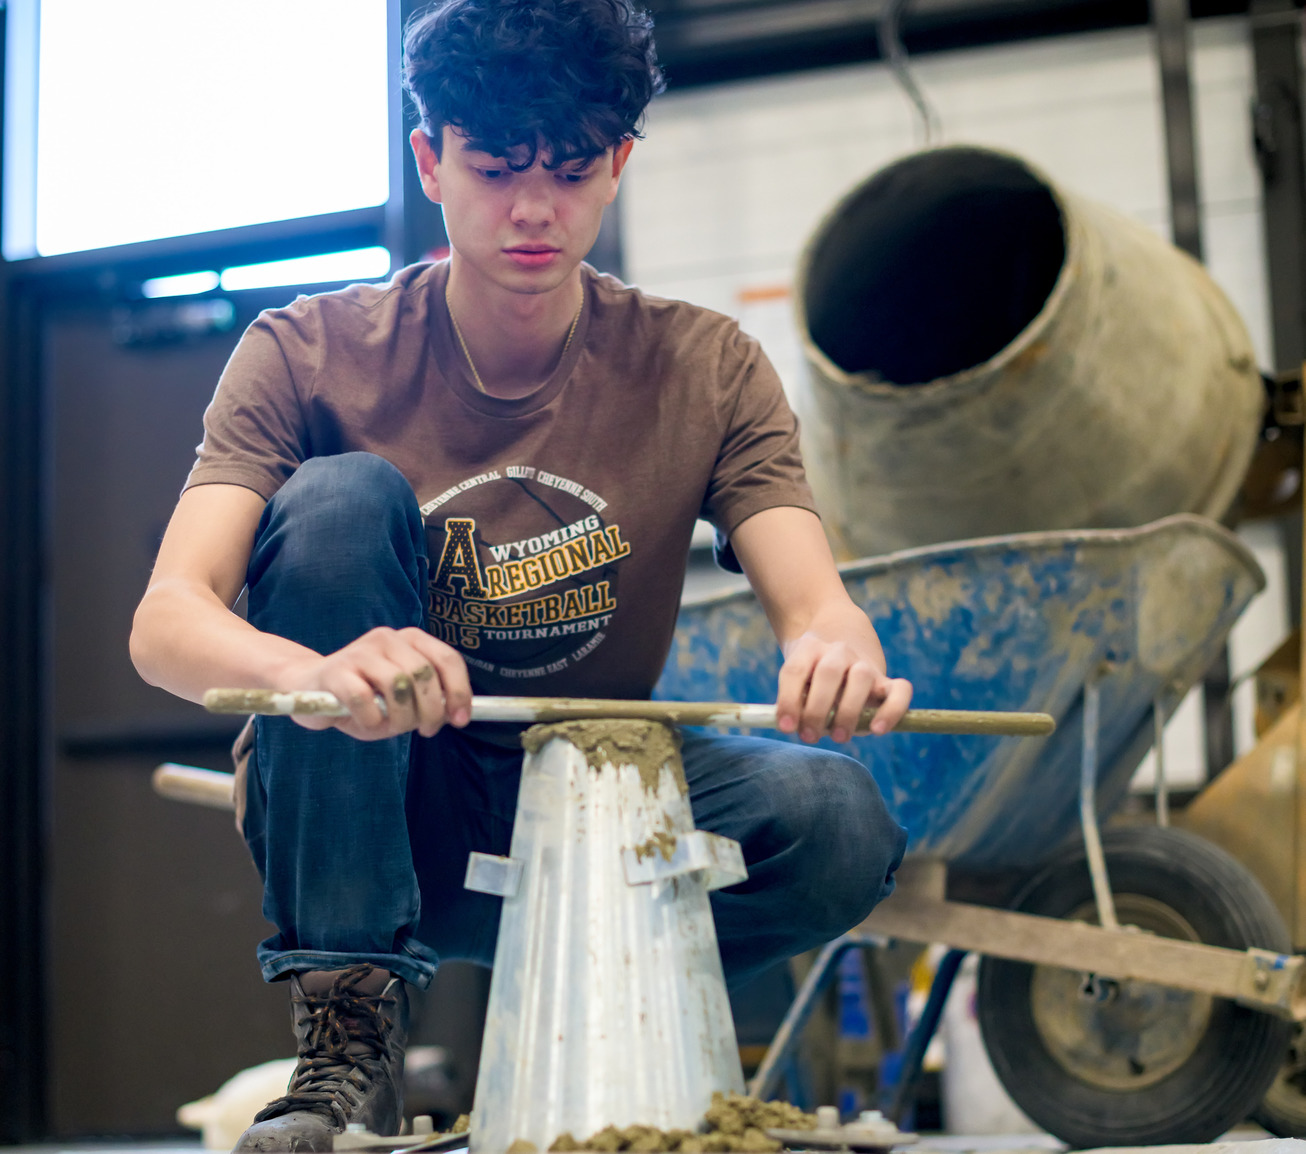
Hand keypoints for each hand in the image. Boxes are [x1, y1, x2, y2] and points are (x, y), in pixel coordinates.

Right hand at [277, 626, 471, 740]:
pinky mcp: (336, 670)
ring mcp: (360, 651)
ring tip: (391, 726)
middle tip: (426, 730)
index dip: (459, 691)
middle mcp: (387, 638)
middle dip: (432, 710)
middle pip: (424, 674)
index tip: (461, 720)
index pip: (447, 659)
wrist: (309, 687)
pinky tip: (367, 722)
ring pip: (398, 686)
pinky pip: (364, 699)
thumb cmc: (365, 698)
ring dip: (401, 717)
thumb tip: (456, 713)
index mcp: (410, 639)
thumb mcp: (404, 701)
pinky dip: (371, 719)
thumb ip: (430, 702)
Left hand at [776, 629, 912, 743]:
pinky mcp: (887, 682)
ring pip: (861, 677)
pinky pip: (900, 691)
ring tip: (838, 736)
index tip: (786, 727)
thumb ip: (797, 704)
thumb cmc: (813, 681)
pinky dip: (891, 711)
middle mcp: (838, 652)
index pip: (795, 671)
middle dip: (816, 709)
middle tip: (809, 737)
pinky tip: (877, 730)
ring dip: (848, 711)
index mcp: (809, 648)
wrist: (842, 651)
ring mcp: (865, 665)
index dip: (789, 700)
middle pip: (828, 672)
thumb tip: (795, 727)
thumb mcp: (799, 686)